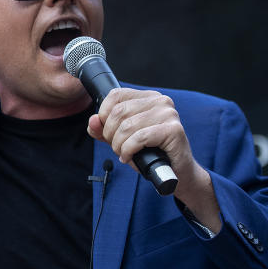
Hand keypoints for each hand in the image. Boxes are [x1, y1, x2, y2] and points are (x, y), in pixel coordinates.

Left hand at [88, 88, 218, 226]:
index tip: (107, 132)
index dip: (104, 115)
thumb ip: (103, 129)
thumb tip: (93, 120)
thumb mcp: (120, 138)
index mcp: (147, 97)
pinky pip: (139, 138)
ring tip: (123, 154)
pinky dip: (128, 150)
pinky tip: (129, 157)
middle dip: (110, 134)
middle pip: (118, 111)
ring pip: (127, 126)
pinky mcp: (174, 130)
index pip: (115, 95)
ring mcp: (169, 114)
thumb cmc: (149, 153)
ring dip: (119, 145)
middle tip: (116, 147)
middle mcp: (160, 101)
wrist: (175, 173)